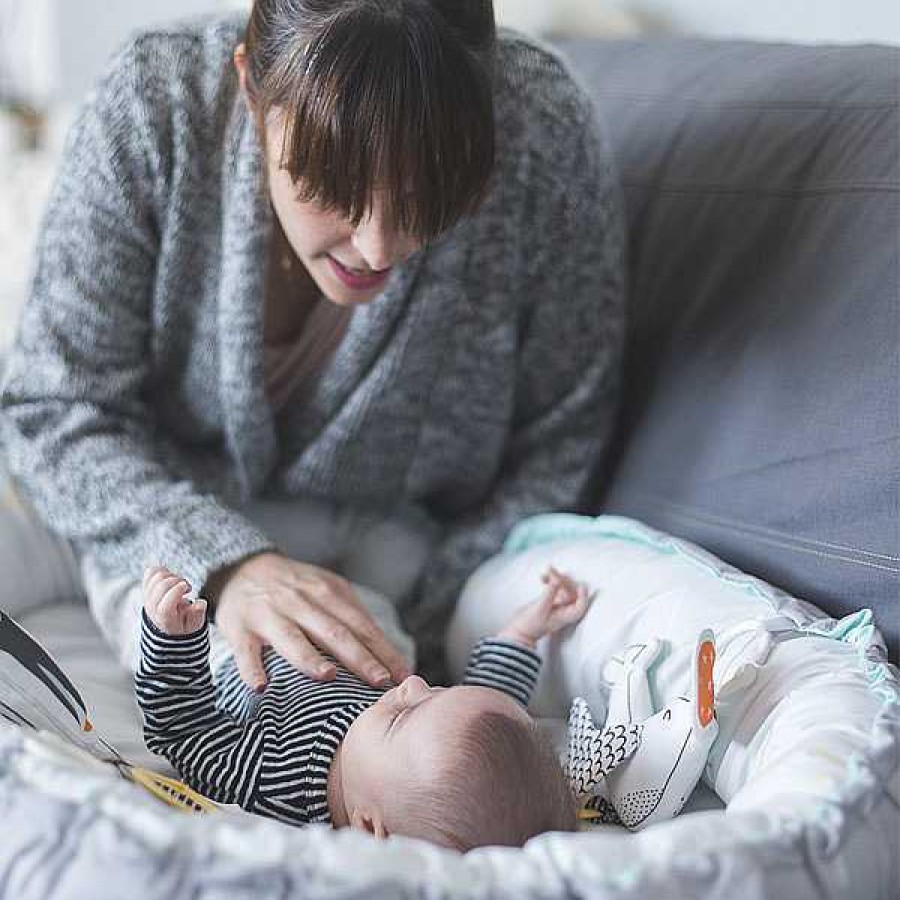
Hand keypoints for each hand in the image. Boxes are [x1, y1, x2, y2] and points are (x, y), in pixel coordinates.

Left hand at [143, 565, 207, 635]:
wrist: (164, 624)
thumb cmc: (180, 623)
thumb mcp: (193, 624)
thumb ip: (198, 614)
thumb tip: (200, 603)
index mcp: (164, 618)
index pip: (165, 604)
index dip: (177, 591)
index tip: (188, 588)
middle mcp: (152, 607)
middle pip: (162, 586)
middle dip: (178, 581)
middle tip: (186, 587)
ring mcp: (147, 596)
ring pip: (156, 576)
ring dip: (171, 576)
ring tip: (178, 584)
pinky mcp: (146, 587)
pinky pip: (150, 572)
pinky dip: (163, 571)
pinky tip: (171, 579)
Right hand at [205, 551, 412, 692]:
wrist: (243, 568)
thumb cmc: (296, 589)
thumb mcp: (327, 590)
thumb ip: (352, 616)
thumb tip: (388, 655)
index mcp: (328, 593)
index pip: (361, 625)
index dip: (383, 651)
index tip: (402, 675)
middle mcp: (301, 601)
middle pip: (334, 632)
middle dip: (359, 657)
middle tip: (379, 681)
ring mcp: (269, 614)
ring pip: (292, 638)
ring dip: (309, 658)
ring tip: (328, 676)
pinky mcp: (240, 628)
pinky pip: (246, 651)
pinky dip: (252, 669)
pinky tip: (260, 687)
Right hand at [497, 565, 592, 647]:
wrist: (519, 630)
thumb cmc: (530, 624)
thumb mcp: (540, 608)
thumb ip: (549, 593)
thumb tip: (558, 580)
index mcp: (566, 615)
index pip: (580, 605)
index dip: (583, 596)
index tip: (580, 585)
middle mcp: (565, 610)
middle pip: (571, 592)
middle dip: (563, 581)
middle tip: (552, 573)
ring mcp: (558, 604)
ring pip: (563, 587)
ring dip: (556, 578)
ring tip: (547, 572)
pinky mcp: (551, 600)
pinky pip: (555, 587)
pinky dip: (551, 581)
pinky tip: (543, 578)